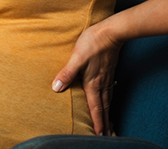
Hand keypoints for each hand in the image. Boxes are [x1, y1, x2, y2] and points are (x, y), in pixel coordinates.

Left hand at [52, 22, 122, 136]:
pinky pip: (110, 90)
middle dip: (104, 122)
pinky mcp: (109, 70)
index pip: (95, 107)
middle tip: (106, 135)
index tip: (99, 135)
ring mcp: (107, 77)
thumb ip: (67, 73)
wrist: (111, 32)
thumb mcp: (76, 58)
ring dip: (107, 112)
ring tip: (108, 123)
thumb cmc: (92, 43)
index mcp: (93, 83)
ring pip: (108, 99)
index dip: (97, 122)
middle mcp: (102, 83)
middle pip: (104, 107)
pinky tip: (107, 98)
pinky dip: (109, 100)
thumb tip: (56, 88)